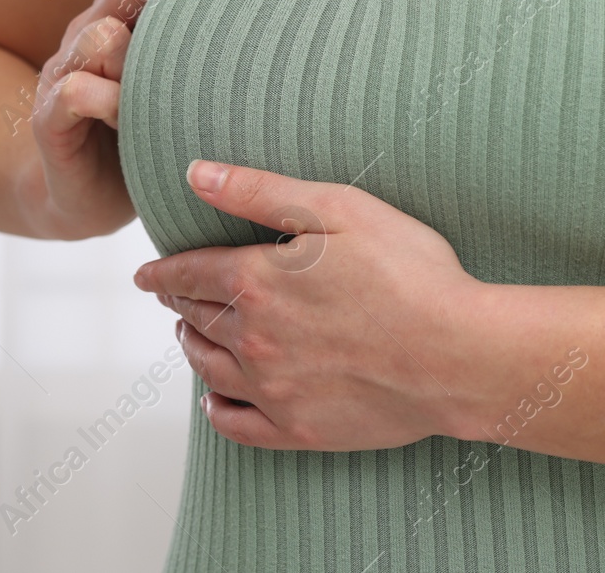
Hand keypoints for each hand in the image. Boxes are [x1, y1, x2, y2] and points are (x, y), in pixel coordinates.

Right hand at [21, 0, 203, 237]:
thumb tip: (261, 11)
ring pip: (94, 37)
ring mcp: (66, 75)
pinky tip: (89, 89)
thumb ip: (197, 56)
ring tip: (128, 37)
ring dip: (118, 36)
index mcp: (125, 24)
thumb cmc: (139, 132)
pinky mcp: (51, 122)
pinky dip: (82, 92)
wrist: (78, 195)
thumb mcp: (172, 90)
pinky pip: (67, 98)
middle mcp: (91, 37)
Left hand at [133, 161, 483, 450]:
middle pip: (197, 319)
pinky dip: (216, 408)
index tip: (146, 275)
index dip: (163, 272)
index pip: (190, 274)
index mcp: (257, 282)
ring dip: (193, 347)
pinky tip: (215, 399)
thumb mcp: (339, 209)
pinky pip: (236, 424)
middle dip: (180, 304)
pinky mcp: (299, 429)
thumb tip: (196, 174)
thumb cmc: (411, 272)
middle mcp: (252, 340)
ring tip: (190, 335)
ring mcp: (273, 390)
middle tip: (172, 297)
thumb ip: (261, 191)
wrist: (458, 356)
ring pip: (209, 368)